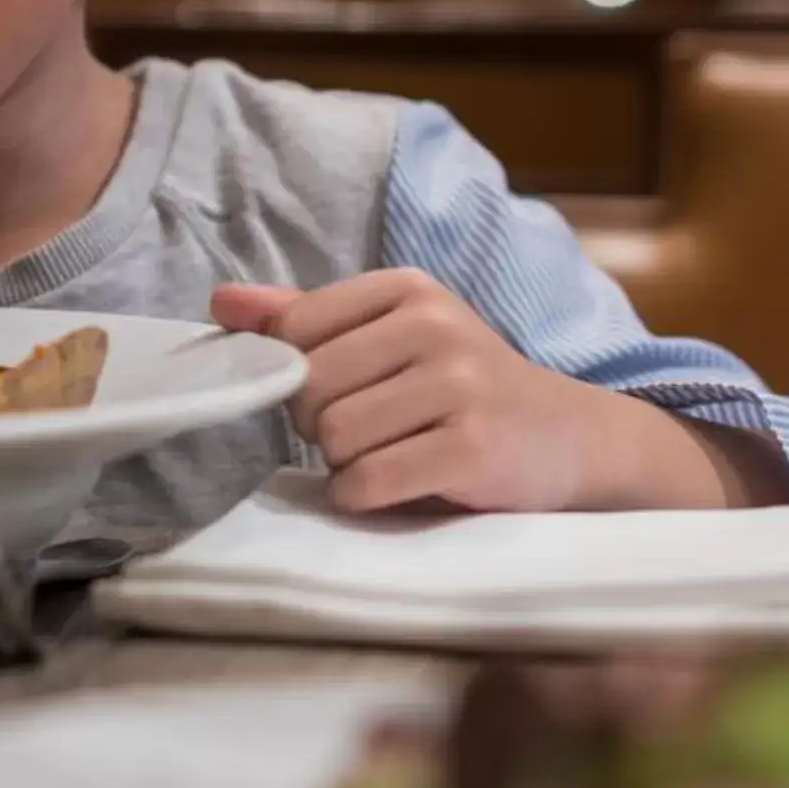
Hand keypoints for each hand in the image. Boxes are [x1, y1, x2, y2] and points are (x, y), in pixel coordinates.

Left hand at [210, 272, 763, 512]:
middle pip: (309, 388)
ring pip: (335, 438)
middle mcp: (435, 326)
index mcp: (409, 290)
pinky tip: (399, 487)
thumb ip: (305, 318)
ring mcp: (458, 387)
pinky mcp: (471, 449)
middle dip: (323, 425)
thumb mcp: (394, 336)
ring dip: (347, 465)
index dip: (298, 374)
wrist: (569, 440)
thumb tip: (219, 302)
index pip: (295, 328)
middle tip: (374, 431)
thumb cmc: (463, 389)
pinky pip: (368, 483)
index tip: (340, 390)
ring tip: (393, 456)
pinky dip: (366, 497)